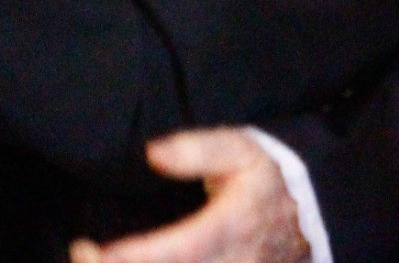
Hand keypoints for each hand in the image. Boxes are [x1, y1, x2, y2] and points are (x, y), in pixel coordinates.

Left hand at [70, 129, 308, 262]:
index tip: (91, 250)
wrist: (317, 212)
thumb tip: (152, 154)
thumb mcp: (240, 147)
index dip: (132, 257)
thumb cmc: (270, 174)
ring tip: (95, 261)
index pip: (176, 252)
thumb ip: (196, 149)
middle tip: (81, 253)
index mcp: (229, 229)